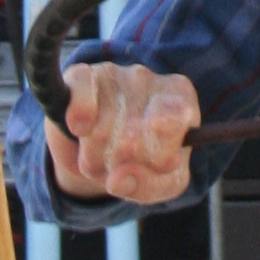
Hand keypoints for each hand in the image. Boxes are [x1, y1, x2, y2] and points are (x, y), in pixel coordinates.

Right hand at [42, 59, 199, 204]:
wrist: (101, 150)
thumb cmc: (143, 161)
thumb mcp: (161, 182)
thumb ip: (150, 185)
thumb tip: (118, 180)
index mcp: (181, 100)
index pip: (173, 124)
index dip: (159, 155)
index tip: (157, 163)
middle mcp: (150, 80)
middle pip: (132, 139)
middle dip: (121, 164)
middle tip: (122, 163)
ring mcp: (115, 74)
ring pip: (100, 131)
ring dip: (94, 158)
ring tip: (102, 153)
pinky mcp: (82, 74)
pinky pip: (80, 98)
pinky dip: (78, 121)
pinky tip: (80, 129)